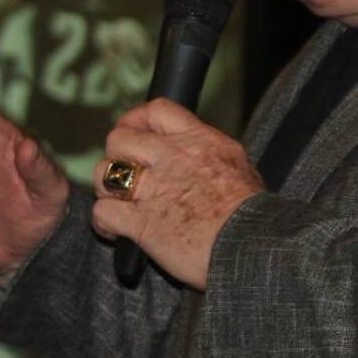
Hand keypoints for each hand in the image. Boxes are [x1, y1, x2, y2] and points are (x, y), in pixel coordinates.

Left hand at [91, 99, 263, 290]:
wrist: (253, 247)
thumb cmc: (254, 215)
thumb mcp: (240, 167)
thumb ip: (213, 154)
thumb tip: (204, 154)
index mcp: (198, 140)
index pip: (156, 110)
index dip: (138, 120)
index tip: (136, 133)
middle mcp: (171, 158)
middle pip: (119, 137)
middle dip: (116, 155)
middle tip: (124, 172)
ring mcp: (154, 190)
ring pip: (104, 173)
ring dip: (106, 188)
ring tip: (117, 202)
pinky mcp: (141, 224)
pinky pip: (103, 213)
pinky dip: (103, 224)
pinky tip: (114, 232)